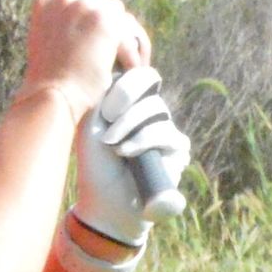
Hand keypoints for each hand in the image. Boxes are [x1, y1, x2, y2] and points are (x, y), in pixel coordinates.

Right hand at [19, 0, 146, 115]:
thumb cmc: (53, 84)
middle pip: (109, 0)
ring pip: (123, 18)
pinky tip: (126, 71)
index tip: (100, 0)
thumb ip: (69, 23)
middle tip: (117, 52)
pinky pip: (131, 33)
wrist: (52, 100)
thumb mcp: (51, 43)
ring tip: (123, 68)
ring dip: (128, 43)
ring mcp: (85, 7)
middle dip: (118, 27)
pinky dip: (133, 54)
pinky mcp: (105, 20)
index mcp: (46, 2)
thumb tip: (104, 22)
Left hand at [73, 64, 192, 239]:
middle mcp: (152, 114)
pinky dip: (144, 141)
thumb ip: (106, 94)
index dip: (127, 83)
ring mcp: (167, 130)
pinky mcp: (179, 151)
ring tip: (113, 145)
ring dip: (131, 126)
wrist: (105, 202)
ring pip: (158, 111)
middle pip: (150, 89)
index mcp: (132, 104)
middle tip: (107, 123)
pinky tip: (126, 153)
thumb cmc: (94, 164)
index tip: (106, 106)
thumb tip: (124, 68)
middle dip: (125, 104)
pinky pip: (168, 134)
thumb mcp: (92, 123)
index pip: (141, 76)